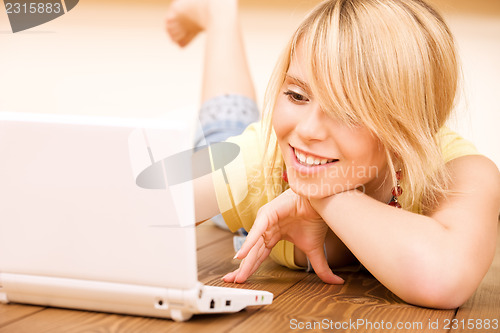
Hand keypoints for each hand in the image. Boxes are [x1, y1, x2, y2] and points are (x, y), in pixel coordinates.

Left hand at [222, 189, 343, 283]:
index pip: (259, 255)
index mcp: (274, 236)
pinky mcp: (268, 214)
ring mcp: (266, 221)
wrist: (321, 203)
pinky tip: (241, 255)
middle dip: (243, 268)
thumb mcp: (314, 250)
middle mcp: (267, 229)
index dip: (250, 268)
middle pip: (252, 252)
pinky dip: (249, 243)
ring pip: (254, 244)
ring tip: (238, 275)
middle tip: (233, 281)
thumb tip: (336, 282)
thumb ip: (320, 268)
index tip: (241, 280)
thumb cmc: (315, 219)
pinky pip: (257, 231)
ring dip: (245, 260)